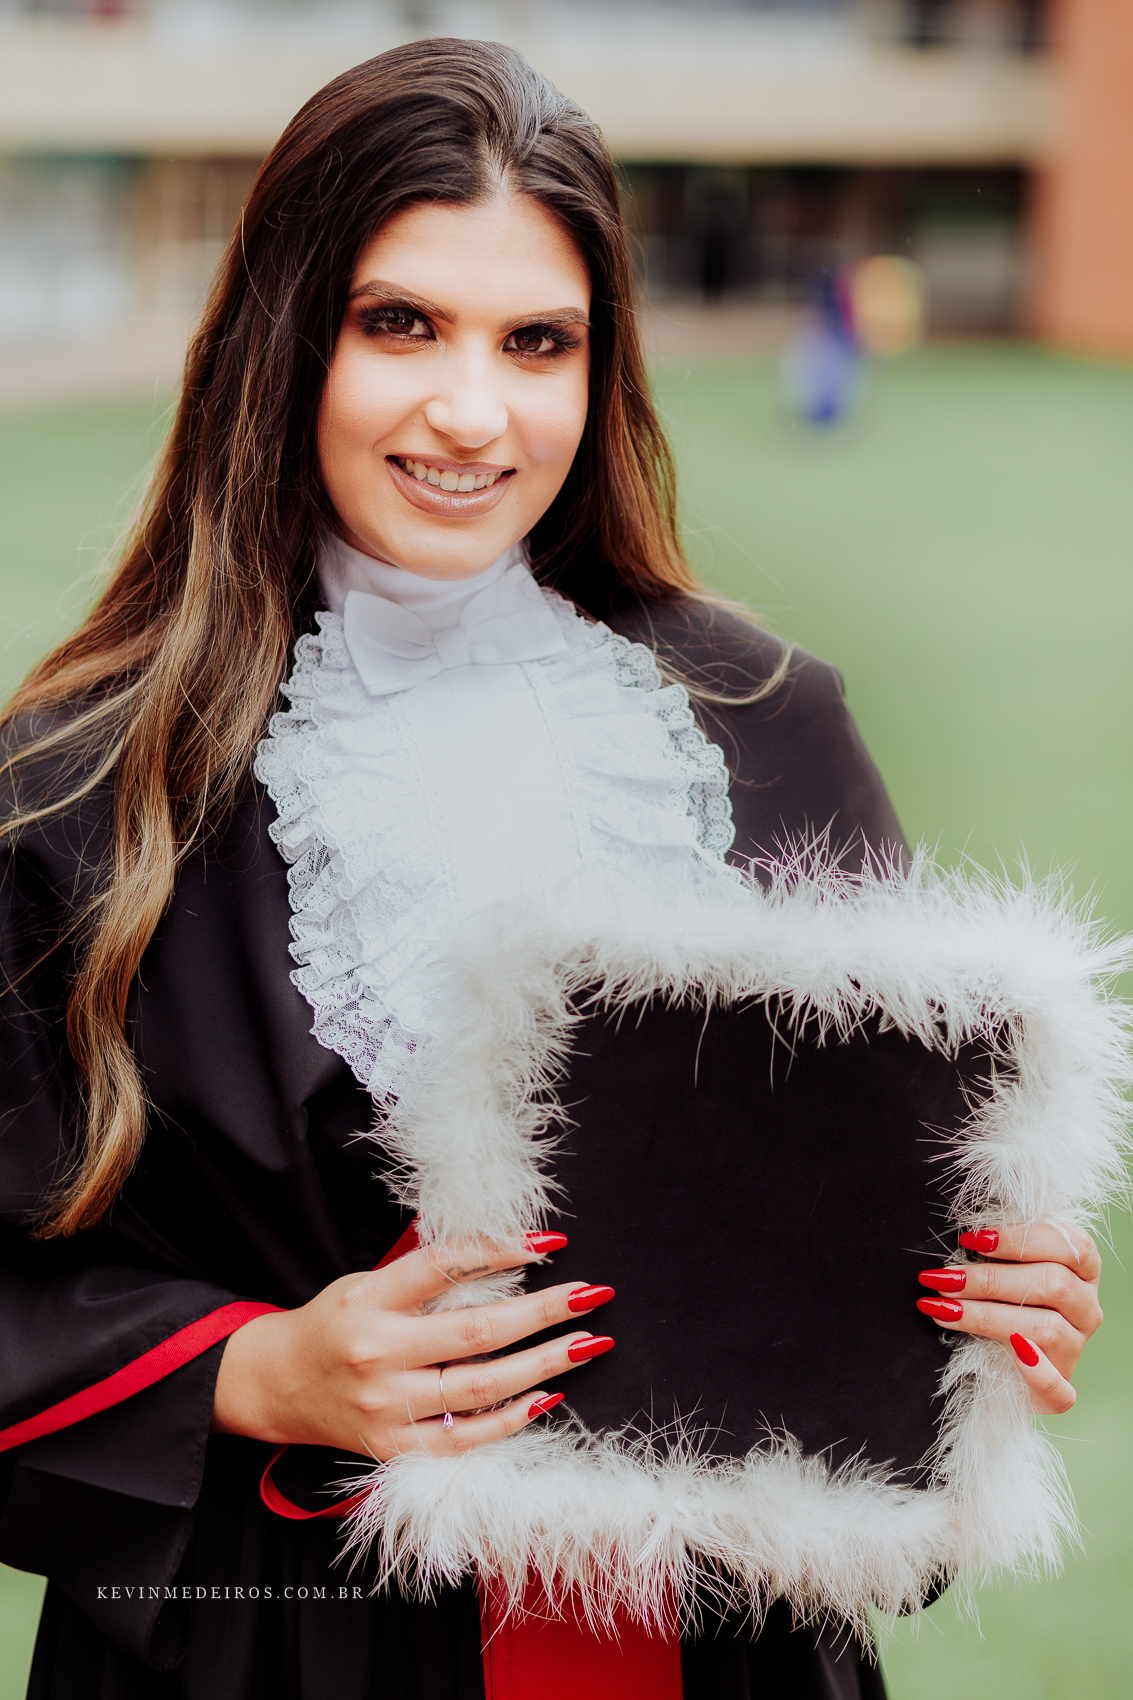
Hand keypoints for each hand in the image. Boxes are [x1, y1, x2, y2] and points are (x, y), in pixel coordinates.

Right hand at [212, 1231, 613, 1458]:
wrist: (278, 1386)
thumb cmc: (334, 1323)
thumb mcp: (366, 1282)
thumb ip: (424, 1274)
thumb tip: (504, 1251)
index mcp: (369, 1301)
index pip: (443, 1266)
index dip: (500, 1250)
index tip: (550, 1242)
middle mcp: (378, 1354)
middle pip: (477, 1331)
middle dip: (544, 1312)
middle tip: (592, 1295)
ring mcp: (387, 1407)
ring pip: (481, 1387)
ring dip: (544, 1364)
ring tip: (587, 1343)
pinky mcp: (394, 1448)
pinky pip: (466, 1438)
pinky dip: (512, 1418)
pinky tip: (549, 1395)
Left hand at [916, 1223, 1102, 1414]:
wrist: (998, 1364)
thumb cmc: (999, 1302)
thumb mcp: (1005, 1270)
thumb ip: (999, 1252)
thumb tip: (965, 1239)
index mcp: (1082, 1271)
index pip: (1070, 1245)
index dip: (1021, 1239)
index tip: (971, 1239)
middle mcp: (1086, 1308)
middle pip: (1053, 1284)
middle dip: (990, 1279)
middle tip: (945, 1279)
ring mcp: (1076, 1350)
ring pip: (1047, 1328)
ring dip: (987, 1316)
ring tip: (944, 1308)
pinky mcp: (1062, 1390)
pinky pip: (1059, 1388)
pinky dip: (1037, 1373)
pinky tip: (1011, 1355)